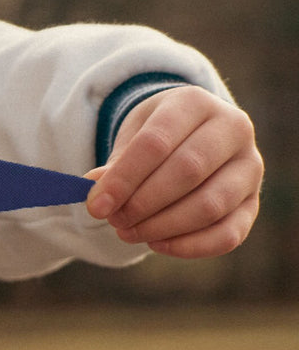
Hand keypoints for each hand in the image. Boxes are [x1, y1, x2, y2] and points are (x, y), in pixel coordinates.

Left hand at [85, 86, 262, 258]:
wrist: (194, 133)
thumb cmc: (157, 135)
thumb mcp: (131, 136)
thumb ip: (116, 163)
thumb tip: (95, 190)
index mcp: (194, 103)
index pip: (156, 142)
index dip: (123, 178)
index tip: (96, 205)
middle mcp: (233, 130)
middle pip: (187, 171)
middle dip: (142, 203)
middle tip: (114, 220)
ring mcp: (249, 168)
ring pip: (210, 206)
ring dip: (163, 226)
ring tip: (128, 232)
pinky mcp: (254, 203)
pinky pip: (228, 233)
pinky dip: (190, 246)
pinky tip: (157, 244)